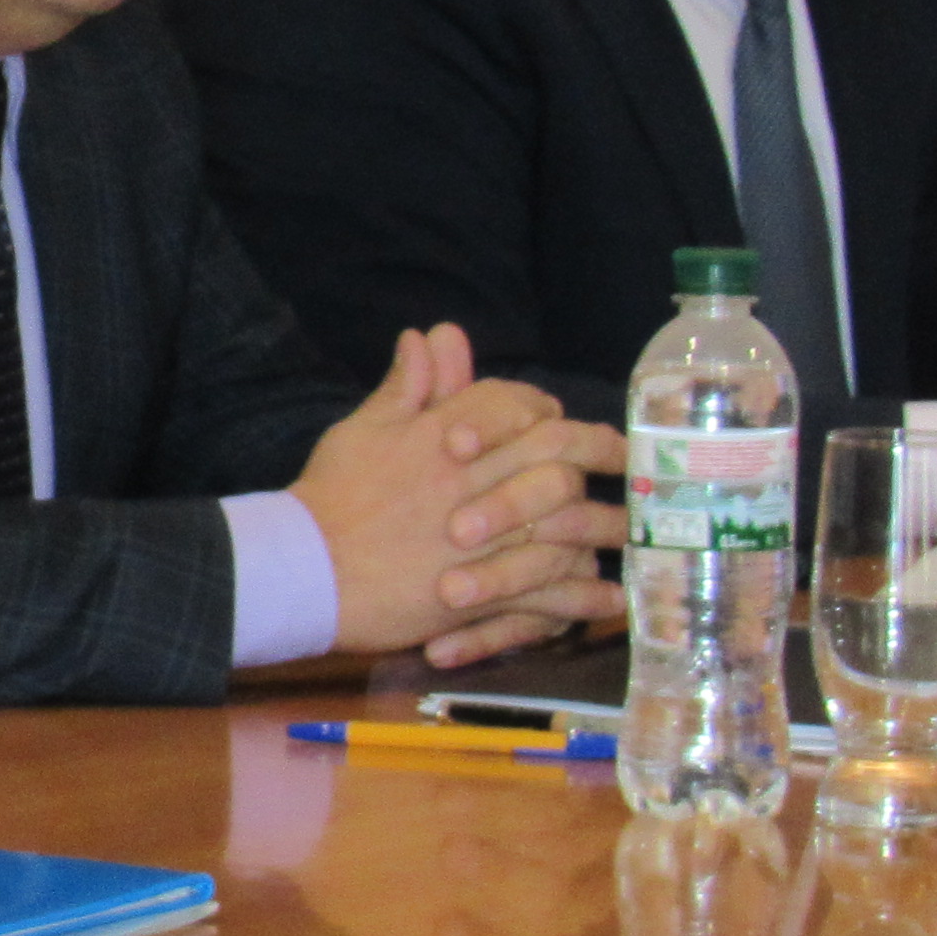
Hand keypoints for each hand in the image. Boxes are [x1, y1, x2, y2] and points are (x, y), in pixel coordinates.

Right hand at [298, 326, 626, 664]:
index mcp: (444, 437)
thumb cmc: (330, 499)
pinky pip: (547, 595)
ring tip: (632, 533)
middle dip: (599, 455)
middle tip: (630, 461)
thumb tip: (431, 335)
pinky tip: (609, 600)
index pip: (516, 407)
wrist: (303, 571)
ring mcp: (482, 540)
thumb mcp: (363, 430)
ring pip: (562, 525)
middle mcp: (472, 482)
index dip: (547, 411)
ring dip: (603, 530)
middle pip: (556, 459)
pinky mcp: (481, 592)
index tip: (565, 420)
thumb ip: (406, 386)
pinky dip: (582, 598)